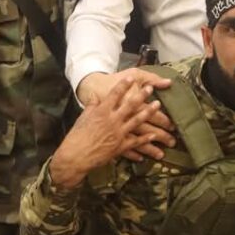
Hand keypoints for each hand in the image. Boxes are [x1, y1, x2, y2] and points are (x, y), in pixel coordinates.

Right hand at [50, 77, 165, 188]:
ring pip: (137, 121)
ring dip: (149, 112)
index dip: (123, 85)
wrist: (76, 156)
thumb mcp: (83, 117)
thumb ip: (92, 106)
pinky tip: (153, 135)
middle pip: (130, 105)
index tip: (130, 78)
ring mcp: (118, 133)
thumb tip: (96, 97)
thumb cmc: (77, 136)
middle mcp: (112, 120)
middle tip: (149, 88)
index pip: (114, 94)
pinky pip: (135, 142)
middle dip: (141, 95)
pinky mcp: (120, 147)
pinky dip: (145, 139)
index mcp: (102, 112)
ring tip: (157, 106)